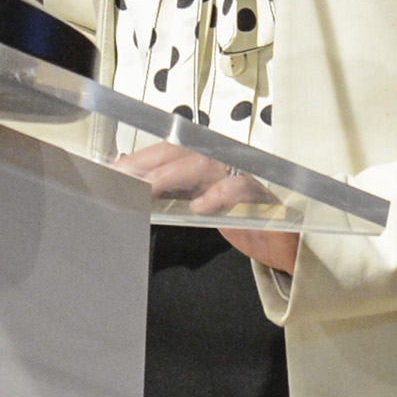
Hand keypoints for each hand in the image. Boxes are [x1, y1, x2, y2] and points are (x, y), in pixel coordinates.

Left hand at [116, 142, 298, 272]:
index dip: (142, 158)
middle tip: (123, 180)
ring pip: (205, 164)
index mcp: (206, 164)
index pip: (169, 150)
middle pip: (182, 152)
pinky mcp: (261, 197)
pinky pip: (239, 186)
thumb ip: (168, 192)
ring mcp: (242, 176)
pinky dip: (218, 194)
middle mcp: (224, 163)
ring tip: (149, 190)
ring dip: (173, 175)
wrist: (281, 246)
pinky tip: (199, 207)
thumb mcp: (196, 206)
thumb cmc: (238, 222)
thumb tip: (129, 176)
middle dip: (149, 164)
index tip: (116, 171)